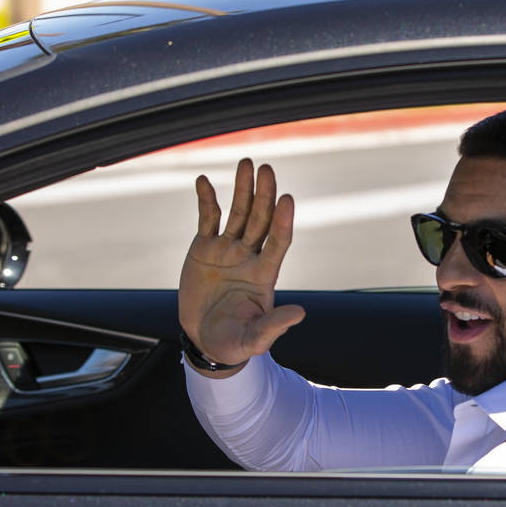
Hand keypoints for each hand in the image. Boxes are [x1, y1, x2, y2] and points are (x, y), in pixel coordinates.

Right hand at [179, 158, 305, 372]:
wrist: (204, 340)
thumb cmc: (234, 343)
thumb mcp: (253, 339)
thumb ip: (273, 326)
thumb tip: (301, 313)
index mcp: (264, 275)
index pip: (278, 242)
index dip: (282, 222)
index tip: (286, 200)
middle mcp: (249, 256)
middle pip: (261, 220)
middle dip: (264, 195)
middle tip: (267, 169)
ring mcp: (227, 250)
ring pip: (238, 213)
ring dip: (242, 189)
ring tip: (247, 163)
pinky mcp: (204, 248)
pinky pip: (208, 219)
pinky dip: (207, 200)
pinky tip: (204, 181)